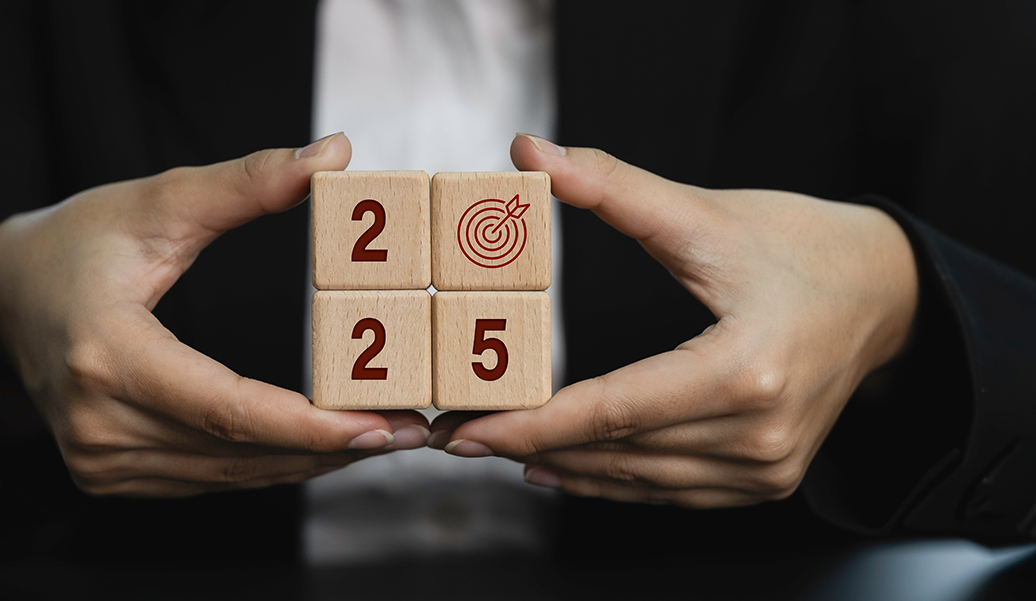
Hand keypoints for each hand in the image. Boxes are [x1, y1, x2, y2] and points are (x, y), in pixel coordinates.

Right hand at [0, 133, 429, 496]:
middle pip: (240, 451)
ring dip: (311, 460)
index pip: (226, 408)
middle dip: (334, 445)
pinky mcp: (110, 473)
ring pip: (232, 475)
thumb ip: (248, 183)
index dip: (310, 424)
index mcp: (107, 354)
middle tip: (412, 428)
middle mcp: (98, 423)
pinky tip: (322, 446)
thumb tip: (333, 155)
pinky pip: (210, 478)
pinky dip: (270, 464)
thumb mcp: (157, 201)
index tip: (381, 422)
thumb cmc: (77, 245)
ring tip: (384, 435)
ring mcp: (100, 458)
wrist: (5, 297)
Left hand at [430, 134, 918, 507]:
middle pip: (615, 452)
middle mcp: (760, 433)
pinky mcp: (768, 479)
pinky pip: (670, 491)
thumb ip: (612, 187)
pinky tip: (559, 470)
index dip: (528, 423)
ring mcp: (768, 467)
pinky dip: (612, 482)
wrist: (885, 293)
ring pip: (637, 481)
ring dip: (561, 467)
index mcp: (745, 370)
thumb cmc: (800, 247)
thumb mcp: (705, 214)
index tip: (463, 429)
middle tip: (455, 434)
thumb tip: (531, 154)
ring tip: (495, 448)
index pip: (611, 410)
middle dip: (527, 445)